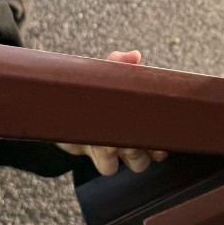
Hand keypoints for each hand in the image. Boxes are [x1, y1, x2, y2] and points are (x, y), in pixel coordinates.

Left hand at [57, 49, 168, 175]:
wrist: (58, 109)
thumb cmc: (89, 91)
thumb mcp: (103, 75)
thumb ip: (117, 62)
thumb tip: (135, 56)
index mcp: (140, 119)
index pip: (163, 136)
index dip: (165, 138)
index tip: (158, 131)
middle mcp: (133, 137)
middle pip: (155, 154)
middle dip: (150, 148)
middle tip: (135, 137)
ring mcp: (117, 150)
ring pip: (138, 164)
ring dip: (131, 154)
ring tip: (115, 141)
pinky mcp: (99, 157)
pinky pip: (110, 168)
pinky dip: (106, 158)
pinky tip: (98, 145)